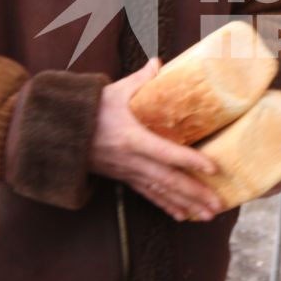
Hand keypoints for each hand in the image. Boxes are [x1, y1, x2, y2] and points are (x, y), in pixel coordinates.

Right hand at [89, 61, 223, 221]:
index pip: (165, 152)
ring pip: (161, 192)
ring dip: (186, 205)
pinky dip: (167, 207)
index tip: (212, 168)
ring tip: (210, 215)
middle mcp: (132, 160)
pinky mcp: (124, 178)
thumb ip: (140, 79)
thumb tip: (159, 63)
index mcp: (131, 137)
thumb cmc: (90, 109)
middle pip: (168, 180)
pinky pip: (149, 195)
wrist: (61, 133)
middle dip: (195, 194)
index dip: (189, 160)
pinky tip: (183, 217)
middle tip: (219, 205)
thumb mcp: (115, 91)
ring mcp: (128, 172)